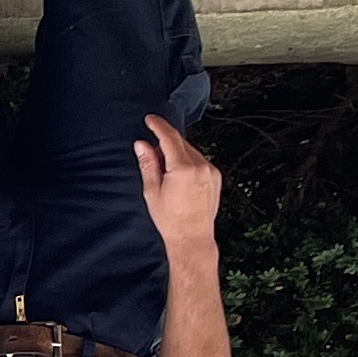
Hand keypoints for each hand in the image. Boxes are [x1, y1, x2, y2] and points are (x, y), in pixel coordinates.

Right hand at [135, 114, 219, 259]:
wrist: (192, 237)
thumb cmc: (171, 220)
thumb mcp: (152, 191)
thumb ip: (148, 163)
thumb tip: (142, 144)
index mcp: (182, 168)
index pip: (169, 137)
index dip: (158, 126)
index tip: (150, 119)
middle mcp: (200, 166)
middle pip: (180, 143)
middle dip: (165, 143)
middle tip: (152, 155)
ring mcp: (210, 171)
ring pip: (190, 151)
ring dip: (177, 154)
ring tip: (166, 173)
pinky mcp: (216, 177)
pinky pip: (199, 161)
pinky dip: (188, 162)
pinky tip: (179, 178)